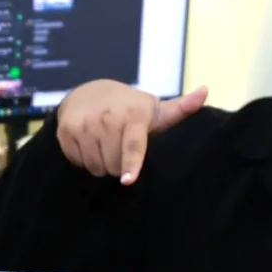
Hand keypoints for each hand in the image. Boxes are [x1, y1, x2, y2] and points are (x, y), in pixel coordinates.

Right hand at [54, 80, 208, 184]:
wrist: (89, 91)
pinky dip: (84, 160)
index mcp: (133, 116)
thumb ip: (180, 108)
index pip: (133, 145)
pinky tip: (90, 145)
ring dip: (102, 165)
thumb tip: (205, 92)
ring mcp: (84, 124)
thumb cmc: (129, 108)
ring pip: (96, 166)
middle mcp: (107, 119)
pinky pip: (78, 161)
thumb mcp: (154, 109)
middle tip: (120, 150)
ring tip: (106, 148)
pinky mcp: (66, 131)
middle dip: (119, 167)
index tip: (128, 180)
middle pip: (114, 165)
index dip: (131, 164)